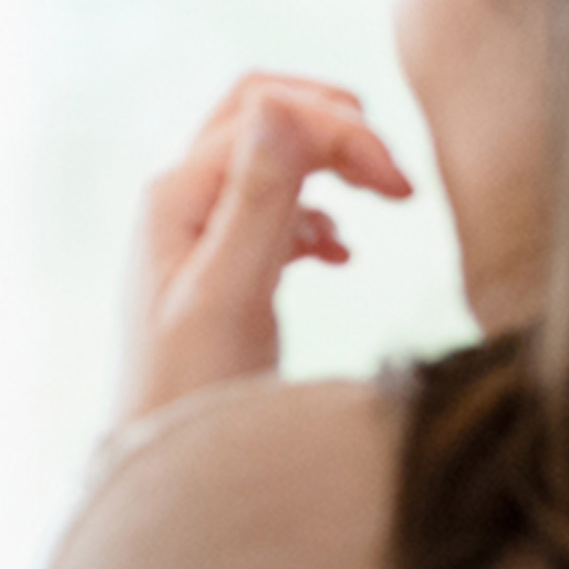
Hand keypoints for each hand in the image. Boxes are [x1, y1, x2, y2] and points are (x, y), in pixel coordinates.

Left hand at [116, 72, 412, 425]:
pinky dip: (316, 217)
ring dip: (330, 169)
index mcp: (176, 194)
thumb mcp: (231, 291)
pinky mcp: (221, 270)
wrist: (168, 465)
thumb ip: (258, 199)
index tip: (401, 191)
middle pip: (264, 116)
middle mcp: (180, 201)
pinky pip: (274, 212)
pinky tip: (340, 256)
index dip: (343, 135)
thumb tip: (280, 104)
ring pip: (272, 160)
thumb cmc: (191, 389)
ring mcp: (198, 233)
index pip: (269, 113)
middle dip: (336, 129)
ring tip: (385, 208)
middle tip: (395, 181)